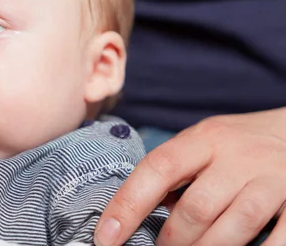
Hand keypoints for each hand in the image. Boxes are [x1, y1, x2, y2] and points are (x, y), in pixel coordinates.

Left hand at [94, 109, 285, 245]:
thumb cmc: (239, 143)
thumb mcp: (204, 142)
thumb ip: (177, 169)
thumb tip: (140, 210)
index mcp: (204, 139)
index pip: (157, 169)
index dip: (127, 205)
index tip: (106, 236)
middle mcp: (238, 156)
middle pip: (196, 208)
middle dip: (171, 239)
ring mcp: (272, 179)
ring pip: (234, 227)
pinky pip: (279, 239)